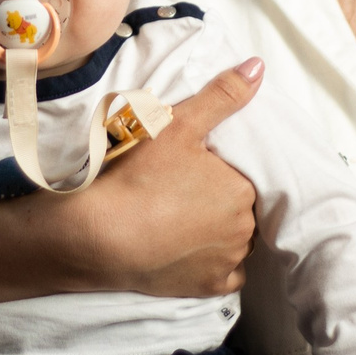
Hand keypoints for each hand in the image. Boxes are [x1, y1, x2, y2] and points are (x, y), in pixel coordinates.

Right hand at [67, 59, 264, 296]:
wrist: (97, 236)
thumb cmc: (137, 176)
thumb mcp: (178, 124)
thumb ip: (222, 96)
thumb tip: (258, 66)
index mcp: (242, 188)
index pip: (243, 175)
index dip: (218, 170)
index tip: (191, 169)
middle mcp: (244, 228)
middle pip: (240, 208)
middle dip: (218, 199)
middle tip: (179, 191)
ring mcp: (227, 262)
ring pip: (234, 241)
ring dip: (216, 232)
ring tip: (179, 219)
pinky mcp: (208, 288)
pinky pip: (224, 275)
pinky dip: (211, 264)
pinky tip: (187, 250)